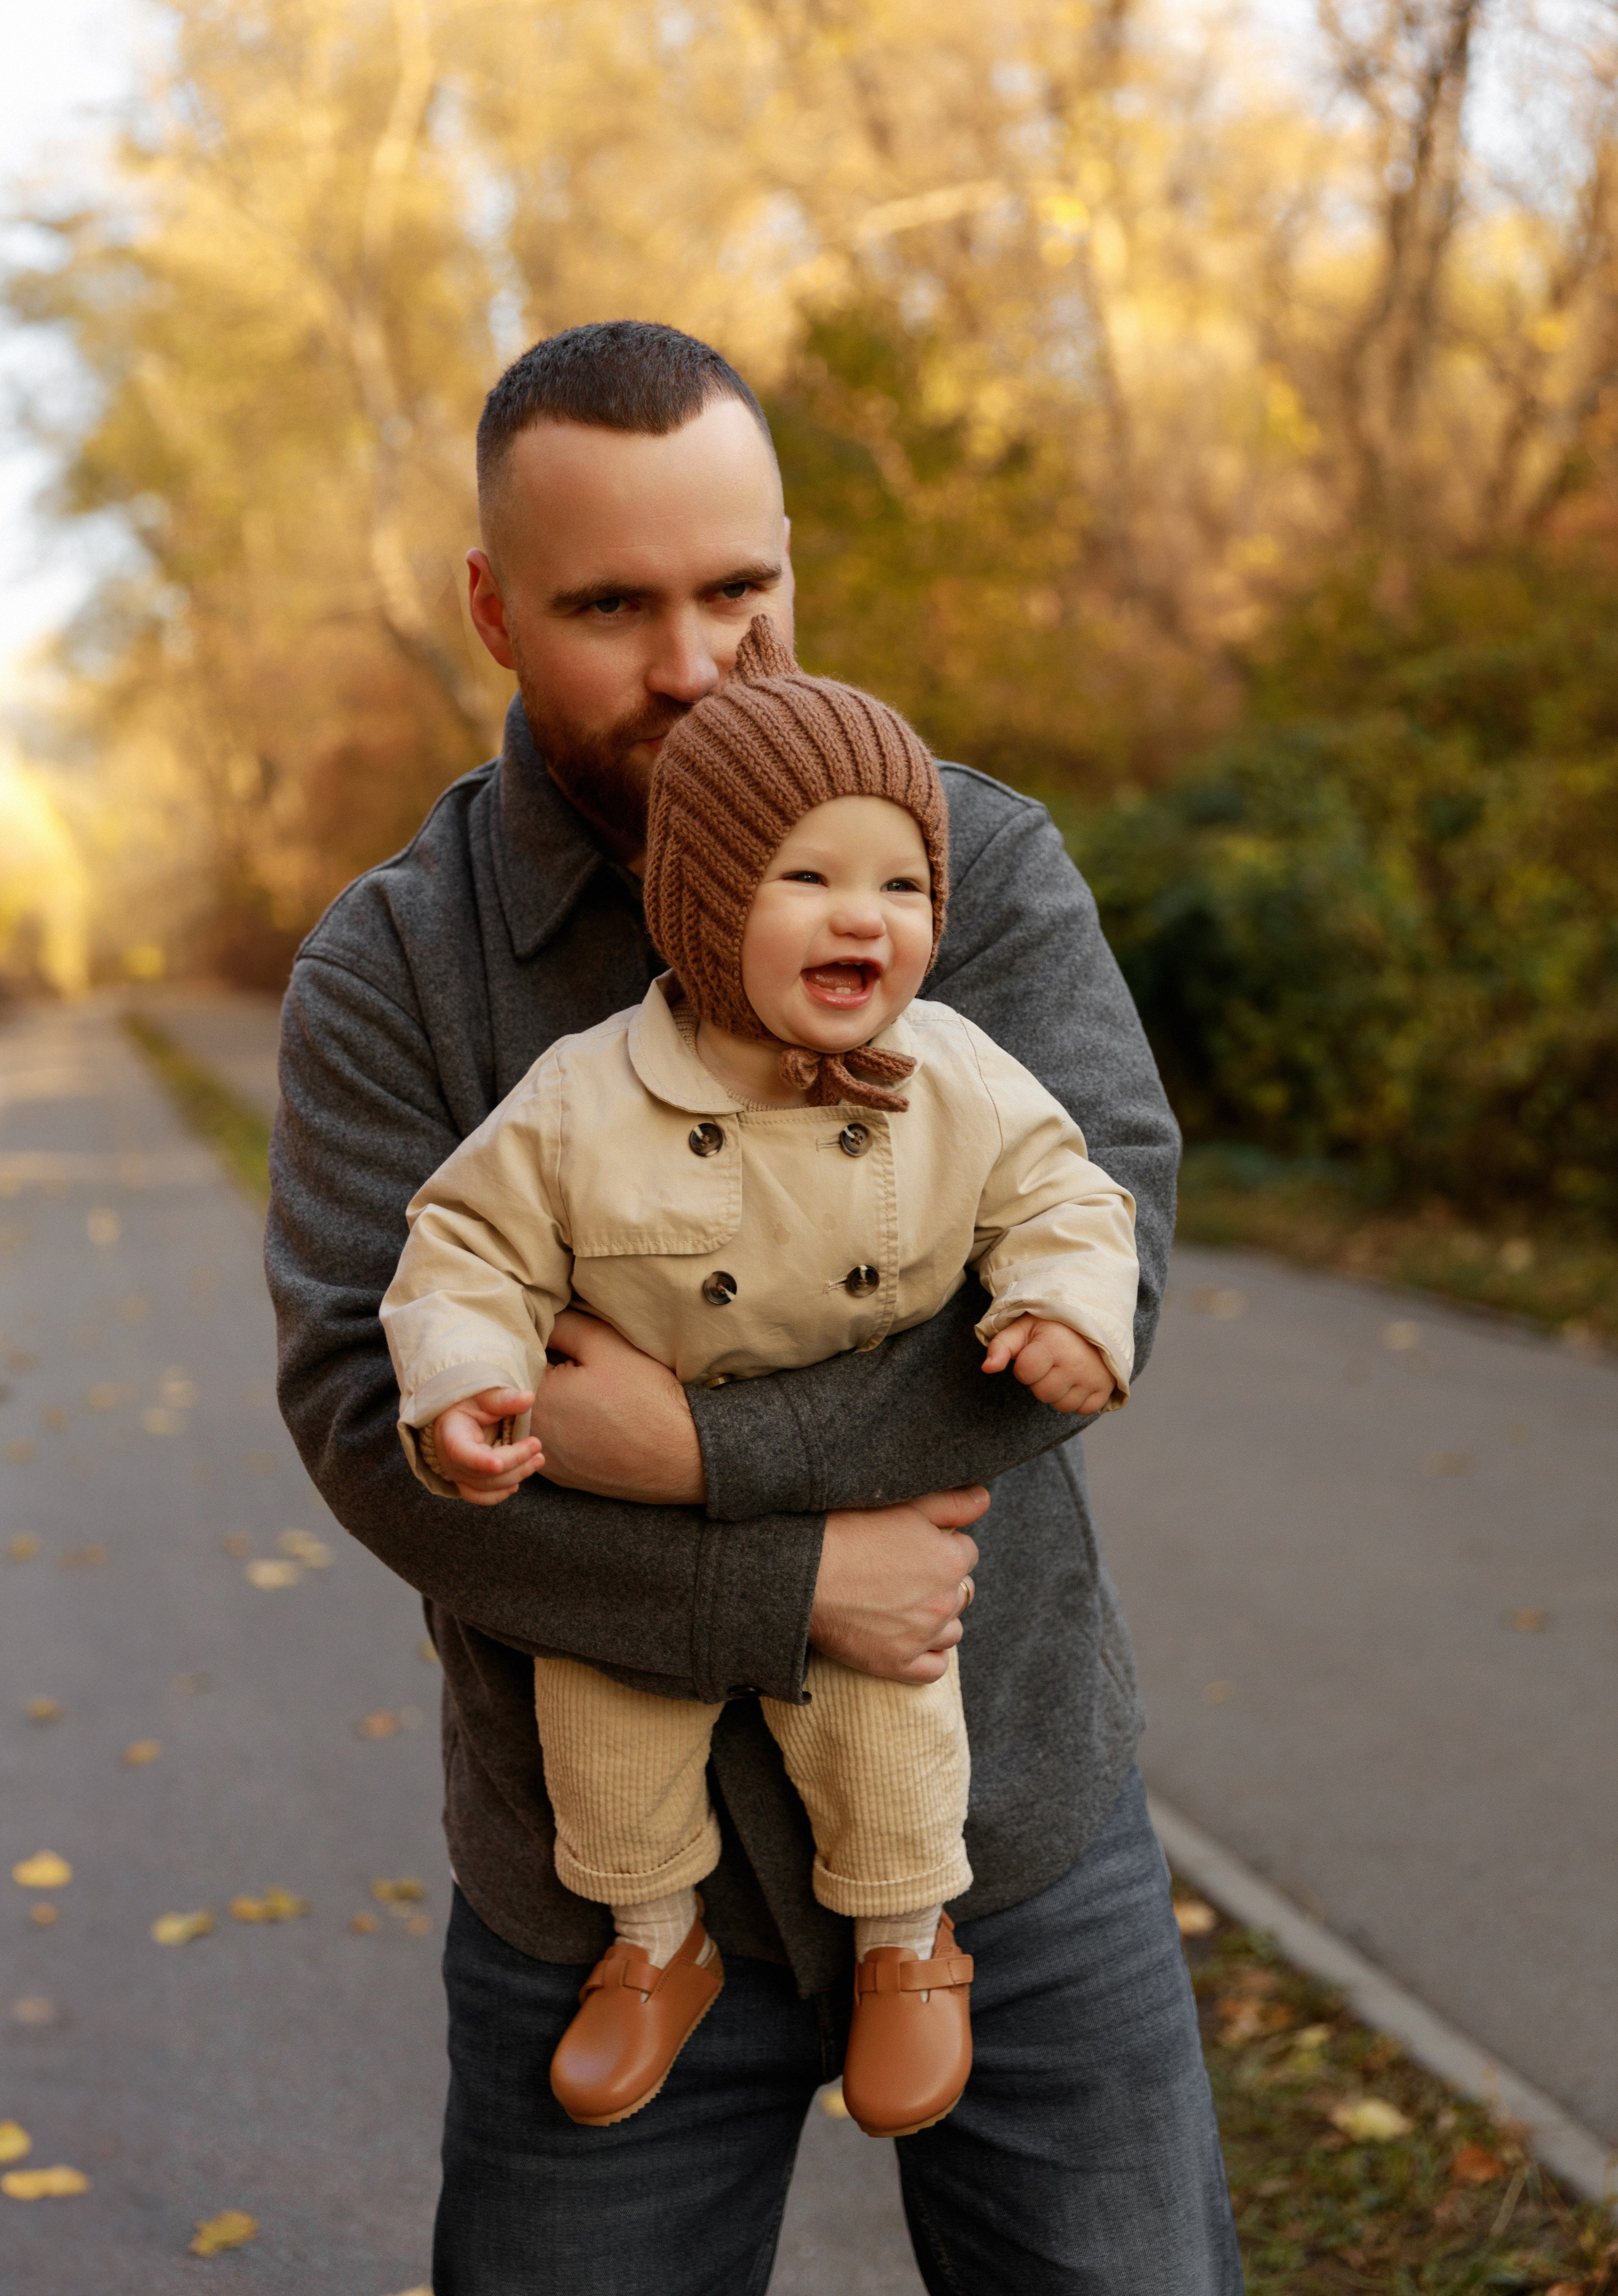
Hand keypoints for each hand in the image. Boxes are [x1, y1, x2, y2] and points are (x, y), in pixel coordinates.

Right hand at [432, 1386, 544, 1506]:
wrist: (457, 1417)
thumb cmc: (470, 1404)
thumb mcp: (484, 1395)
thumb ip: (504, 1399)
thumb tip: (529, 1398)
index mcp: (451, 1435)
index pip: (461, 1453)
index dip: (479, 1461)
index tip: (498, 1465)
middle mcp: (450, 1460)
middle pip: (481, 1473)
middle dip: (513, 1461)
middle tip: (536, 1444)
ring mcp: (458, 1474)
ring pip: (485, 1487)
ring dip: (514, 1476)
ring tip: (538, 1459)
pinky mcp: (466, 1482)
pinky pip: (480, 1496)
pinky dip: (499, 1494)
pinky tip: (517, 1483)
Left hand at [529, 1309, 705, 1504]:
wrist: (682, 1454)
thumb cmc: (645, 1397)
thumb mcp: (604, 1344)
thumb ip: (561, 1325)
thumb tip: (538, 1318)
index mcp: (533, 1399)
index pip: (512, 1362)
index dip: (531, 1346)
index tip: (552, 1340)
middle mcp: (530, 1436)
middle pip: (516, 1395)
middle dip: (534, 1374)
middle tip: (566, 1362)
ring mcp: (545, 1460)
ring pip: (530, 1420)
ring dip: (545, 1403)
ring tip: (579, 1390)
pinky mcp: (563, 1476)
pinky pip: (547, 1443)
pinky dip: (559, 1428)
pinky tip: (587, 1417)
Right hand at [809, 1486, 988, 1683]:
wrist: (799, 1571)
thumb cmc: (847, 1528)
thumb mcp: (904, 1504)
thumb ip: (952, 1503)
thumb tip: (985, 1500)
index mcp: (950, 1560)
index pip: (966, 1553)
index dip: (939, 1546)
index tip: (911, 1545)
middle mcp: (944, 1601)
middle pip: (961, 1592)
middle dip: (941, 1582)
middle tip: (902, 1573)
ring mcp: (921, 1636)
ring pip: (951, 1630)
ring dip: (937, 1618)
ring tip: (902, 1603)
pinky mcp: (897, 1664)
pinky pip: (934, 1668)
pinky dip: (928, 1655)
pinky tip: (909, 1638)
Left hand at [981, 1316, 1115, 1414]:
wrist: (1094, 1317)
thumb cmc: (1053, 1323)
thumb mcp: (1024, 1326)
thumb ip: (1001, 1345)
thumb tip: (986, 1368)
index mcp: (1054, 1344)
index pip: (1024, 1373)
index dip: (1025, 1365)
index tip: (1035, 1352)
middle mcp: (1076, 1363)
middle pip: (1042, 1393)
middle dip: (1040, 1379)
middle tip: (1050, 1361)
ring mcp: (1094, 1377)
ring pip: (1062, 1405)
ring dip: (1058, 1392)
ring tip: (1064, 1369)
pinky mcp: (1106, 1387)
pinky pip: (1083, 1409)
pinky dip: (1077, 1399)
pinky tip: (1077, 1380)